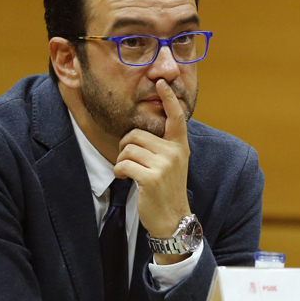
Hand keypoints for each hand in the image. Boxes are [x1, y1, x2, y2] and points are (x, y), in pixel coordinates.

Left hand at [114, 79, 191, 264]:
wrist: (173, 218)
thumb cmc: (167, 190)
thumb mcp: (172, 164)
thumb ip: (162, 146)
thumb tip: (139, 133)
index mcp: (180, 146)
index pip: (176, 117)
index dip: (169, 98)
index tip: (162, 82)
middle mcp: (175, 152)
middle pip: (136, 134)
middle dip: (126, 147)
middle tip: (130, 162)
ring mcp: (164, 164)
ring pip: (127, 148)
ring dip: (121, 161)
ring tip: (130, 173)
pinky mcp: (151, 177)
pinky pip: (123, 164)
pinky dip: (119, 171)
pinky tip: (126, 179)